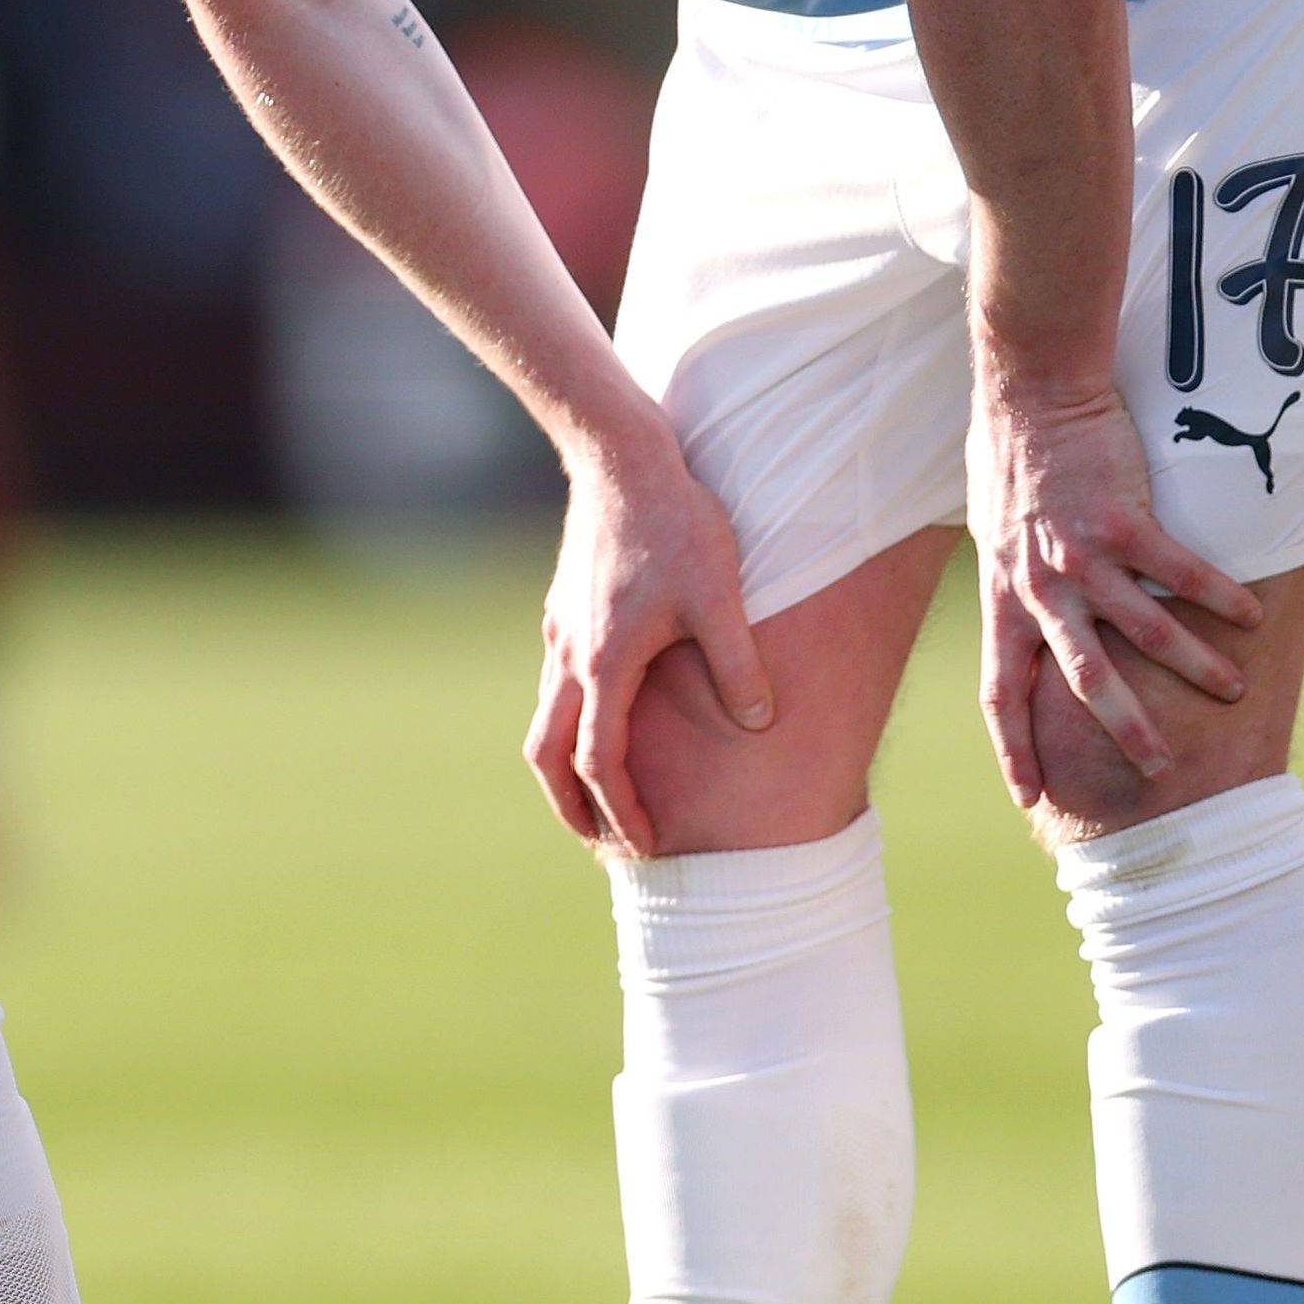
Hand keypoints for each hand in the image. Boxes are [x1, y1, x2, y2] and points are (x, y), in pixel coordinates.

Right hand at [521, 433, 770, 855]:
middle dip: (570, 809)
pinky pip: (552, 686)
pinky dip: (568, 723)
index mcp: (605, 664)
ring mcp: (558, 634)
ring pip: (544, 721)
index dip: (624, 813)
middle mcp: (569, 657)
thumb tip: (759, 724)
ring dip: (565, 767)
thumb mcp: (721, 595)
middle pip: (547, 756)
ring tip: (598, 797)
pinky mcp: (561, 612)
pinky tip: (601, 719)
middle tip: (600, 843)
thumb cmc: (676, 523)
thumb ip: (740, 666)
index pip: (602, 764)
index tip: (646, 846)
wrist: (619, 457)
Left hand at [972, 384, 1258, 802]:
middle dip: (1121, 730)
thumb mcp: (992, 537)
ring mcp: (1081, 558)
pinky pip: (1179, 574)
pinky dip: (1218, 598)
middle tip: (1156, 769)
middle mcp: (1038, 589)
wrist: (1031, 395)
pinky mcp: (1122, 522)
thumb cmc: (1010, 460)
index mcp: (1002, 599)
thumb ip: (1013, 583)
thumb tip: (1024, 610)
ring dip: (1192, 668)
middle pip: (1080, 682)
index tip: (1029, 794)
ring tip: (1231, 690)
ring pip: (1142, 634)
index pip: (1000, 692)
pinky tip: (1250, 617)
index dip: (1013, 747)